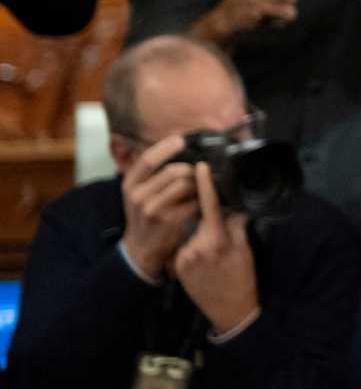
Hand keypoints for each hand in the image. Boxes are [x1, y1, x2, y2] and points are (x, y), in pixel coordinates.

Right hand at [120, 135, 197, 280]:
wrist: (140, 248)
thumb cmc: (144, 215)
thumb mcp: (137, 192)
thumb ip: (151, 173)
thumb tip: (175, 147)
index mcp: (130, 184)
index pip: (148, 159)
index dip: (166, 147)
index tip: (181, 139)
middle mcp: (138, 195)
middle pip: (175, 171)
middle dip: (192, 168)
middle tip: (201, 170)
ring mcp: (153, 209)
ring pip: (186, 184)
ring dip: (199, 183)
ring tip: (203, 184)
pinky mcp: (170, 221)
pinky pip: (194, 201)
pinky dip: (202, 198)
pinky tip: (203, 199)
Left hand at [174, 162, 259, 336]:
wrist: (229, 312)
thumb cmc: (241, 280)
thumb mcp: (244, 250)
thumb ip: (237, 225)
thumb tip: (235, 206)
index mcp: (216, 240)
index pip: (208, 205)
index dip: (204, 184)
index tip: (200, 166)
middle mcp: (196, 246)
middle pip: (201, 219)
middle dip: (211, 219)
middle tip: (224, 233)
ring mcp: (184, 257)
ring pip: (193, 233)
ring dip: (203, 236)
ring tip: (216, 256)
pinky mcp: (178, 266)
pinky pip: (186, 246)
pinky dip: (196, 248)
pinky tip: (206, 263)